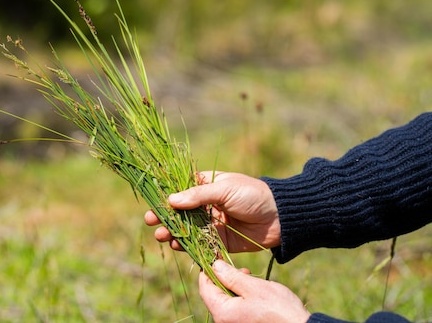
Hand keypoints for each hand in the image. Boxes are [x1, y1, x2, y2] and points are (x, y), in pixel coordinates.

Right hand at [144, 171, 280, 252]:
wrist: (280, 217)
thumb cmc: (253, 194)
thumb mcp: (225, 189)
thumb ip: (198, 196)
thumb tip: (172, 199)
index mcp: (207, 185)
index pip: (181, 190)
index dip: (165, 197)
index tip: (152, 204)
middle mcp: (207, 205)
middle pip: (180, 212)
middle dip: (165, 217)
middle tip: (151, 222)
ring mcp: (212, 223)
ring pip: (187, 229)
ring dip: (173, 232)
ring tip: (162, 236)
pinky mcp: (219, 240)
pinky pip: (200, 244)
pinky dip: (187, 246)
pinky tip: (176, 246)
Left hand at [199, 260, 309, 322]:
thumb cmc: (278, 308)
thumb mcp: (253, 287)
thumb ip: (231, 276)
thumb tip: (214, 265)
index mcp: (223, 313)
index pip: (205, 288)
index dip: (207, 271)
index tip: (216, 258)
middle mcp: (224, 322)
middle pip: (214, 295)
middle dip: (225, 278)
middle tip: (243, 270)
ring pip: (226, 300)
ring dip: (234, 286)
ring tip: (250, 278)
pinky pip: (235, 308)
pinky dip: (240, 296)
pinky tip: (253, 291)